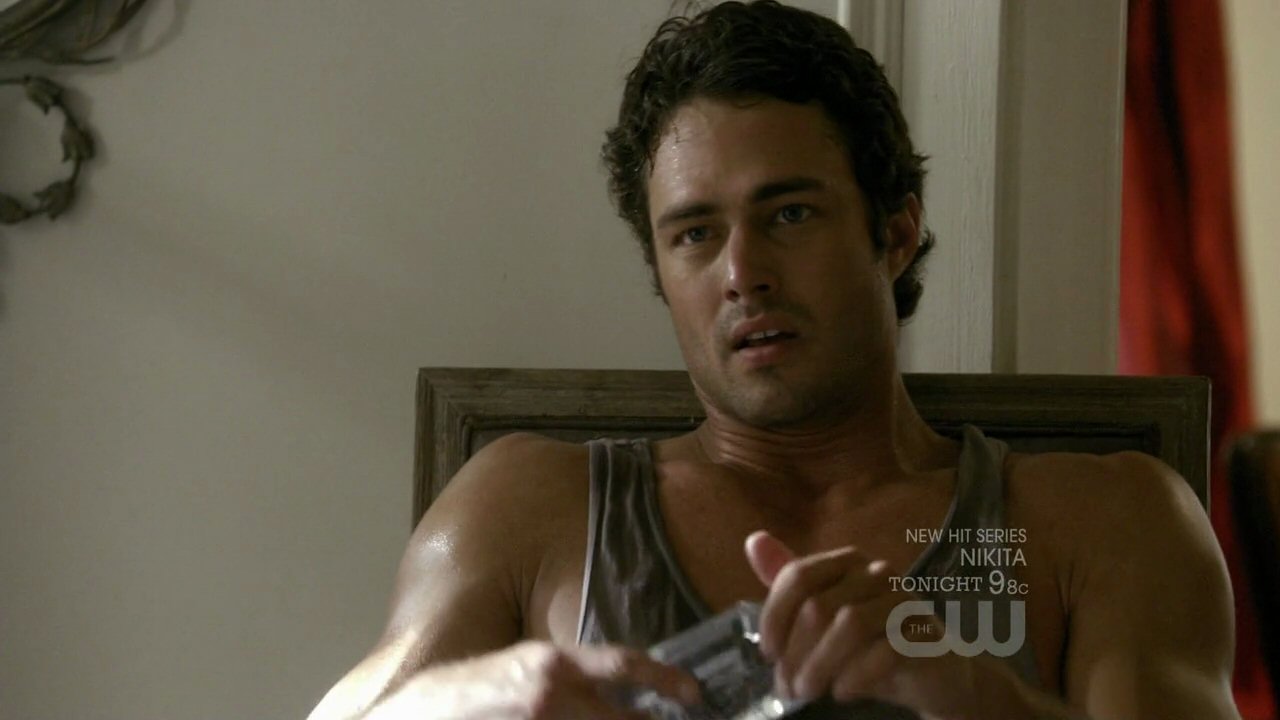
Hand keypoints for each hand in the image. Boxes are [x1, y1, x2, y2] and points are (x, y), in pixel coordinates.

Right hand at [362, 640, 700, 719]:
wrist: (418, 715)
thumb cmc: (470, 695)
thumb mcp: (521, 669)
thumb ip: (570, 679)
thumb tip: (620, 694)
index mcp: (551, 665)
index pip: (624, 664)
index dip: (665, 678)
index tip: (694, 692)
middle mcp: (550, 694)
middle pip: (625, 717)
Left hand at [745, 531, 1008, 717]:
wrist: (939, 674)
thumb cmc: (874, 644)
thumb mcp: (827, 618)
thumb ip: (792, 585)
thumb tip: (753, 541)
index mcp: (849, 564)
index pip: (798, 575)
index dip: (775, 616)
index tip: (768, 653)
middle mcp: (877, 573)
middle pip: (819, 606)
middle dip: (794, 653)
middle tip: (788, 688)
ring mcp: (905, 601)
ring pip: (849, 624)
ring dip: (820, 665)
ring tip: (809, 693)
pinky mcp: (926, 634)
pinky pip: (884, 649)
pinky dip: (856, 675)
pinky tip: (843, 692)